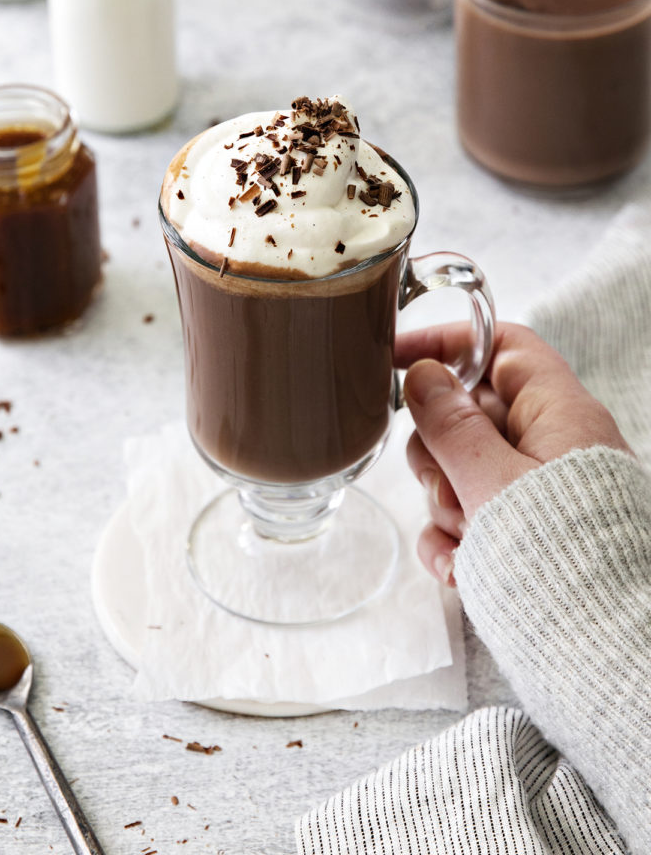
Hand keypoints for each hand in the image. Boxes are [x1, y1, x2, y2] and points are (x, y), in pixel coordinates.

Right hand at [394, 322, 629, 585]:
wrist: (602, 653)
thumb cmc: (562, 562)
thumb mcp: (493, 482)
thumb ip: (452, 425)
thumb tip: (422, 374)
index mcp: (558, 415)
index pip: (502, 347)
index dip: (450, 344)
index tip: (395, 358)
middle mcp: (549, 448)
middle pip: (469, 414)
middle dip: (439, 451)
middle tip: (446, 485)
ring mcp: (534, 494)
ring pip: (460, 471)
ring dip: (444, 504)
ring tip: (468, 537)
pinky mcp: (522, 537)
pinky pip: (468, 520)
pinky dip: (454, 542)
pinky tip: (460, 567)